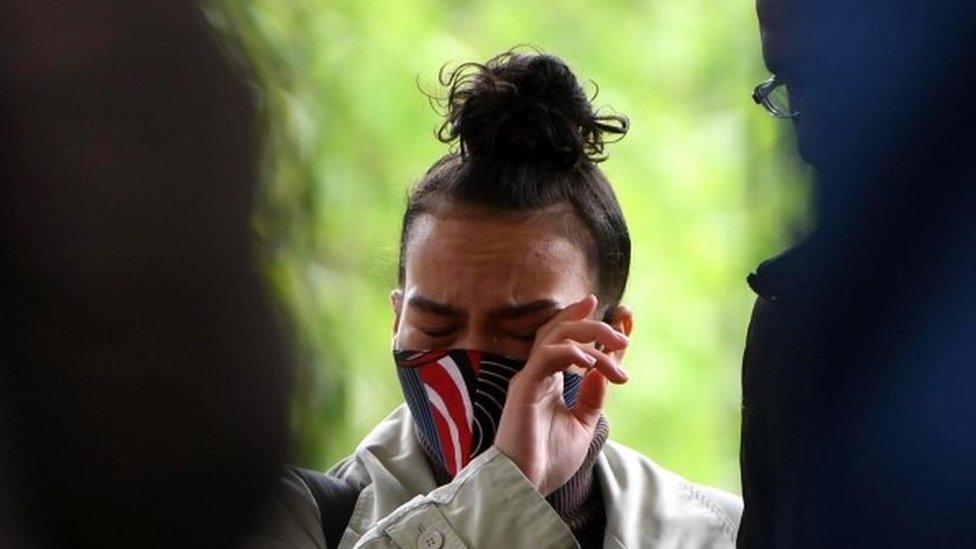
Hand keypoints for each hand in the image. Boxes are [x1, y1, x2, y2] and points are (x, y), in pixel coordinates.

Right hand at [493, 295, 628, 495]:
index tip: (626, 323)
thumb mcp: (582, 425)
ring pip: (556, 335)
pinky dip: (571, 352)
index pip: (573, 344)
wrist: (526, 484)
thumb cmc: (548, 460)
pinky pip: (547, 355)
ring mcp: (530, 377)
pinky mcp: (524, 386)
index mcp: (550, 380)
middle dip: (596, 325)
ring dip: (590, 333)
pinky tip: (591, 363)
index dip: (597, 330)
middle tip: (625, 338)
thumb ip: (592, 398)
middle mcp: (538, 373)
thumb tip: (602, 372)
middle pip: (562, 330)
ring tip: (618, 345)